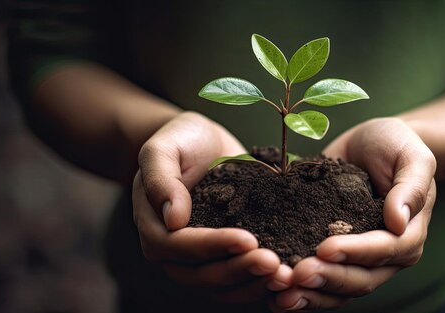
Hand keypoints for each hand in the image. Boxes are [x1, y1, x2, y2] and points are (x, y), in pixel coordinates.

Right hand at [132, 111, 292, 302]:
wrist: (202, 143)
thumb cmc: (181, 142)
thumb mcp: (163, 148)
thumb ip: (160, 178)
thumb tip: (172, 217)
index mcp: (156, 229)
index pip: (180, 246)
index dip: (214, 245)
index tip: (247, 239)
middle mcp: (175, 254)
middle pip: (203, 275)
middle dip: (240, 270)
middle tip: (273, 262)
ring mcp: (201, 262)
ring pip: (224, 287)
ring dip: (254, 284)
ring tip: (285, 275)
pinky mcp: (226, 261)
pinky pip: (241, 283)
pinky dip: (263, 283)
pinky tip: (288, 275)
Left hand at [270, 117, 435, 310]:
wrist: (370, 144)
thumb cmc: (395, 146)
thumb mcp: (411, 155)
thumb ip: (411, 187)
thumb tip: (399, 221)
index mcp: (408, 234)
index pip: (385, 251)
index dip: (356, 252)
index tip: (325, 248)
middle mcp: (385, 256)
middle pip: (360, 279)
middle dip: (328, 278)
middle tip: (296, 273)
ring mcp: (357, 260)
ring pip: (338, 290)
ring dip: (311, 295)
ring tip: (281, 294)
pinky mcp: (332, 256)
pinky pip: (320, 283)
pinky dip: (301, 292)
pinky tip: (274, 296)